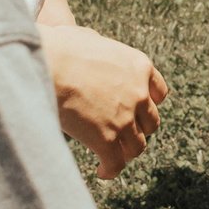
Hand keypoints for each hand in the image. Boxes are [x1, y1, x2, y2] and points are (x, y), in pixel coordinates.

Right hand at [42, 24, 166, 178]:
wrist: (48, 62)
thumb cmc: (59, 46)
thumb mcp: (89, 37)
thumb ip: (99, 48)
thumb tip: (90, 46)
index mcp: (138, 66)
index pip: (159, 93)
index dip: (148, 105)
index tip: (137, 111)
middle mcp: (138, 93)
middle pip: (150, 122)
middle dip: (137, 130)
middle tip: (121, 135)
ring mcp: (125, 118)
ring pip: (137, 146)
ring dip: (126, 152)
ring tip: (112, 155)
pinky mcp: (107, 139)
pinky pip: (116, 163)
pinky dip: (111, 169)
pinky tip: (102, 171)